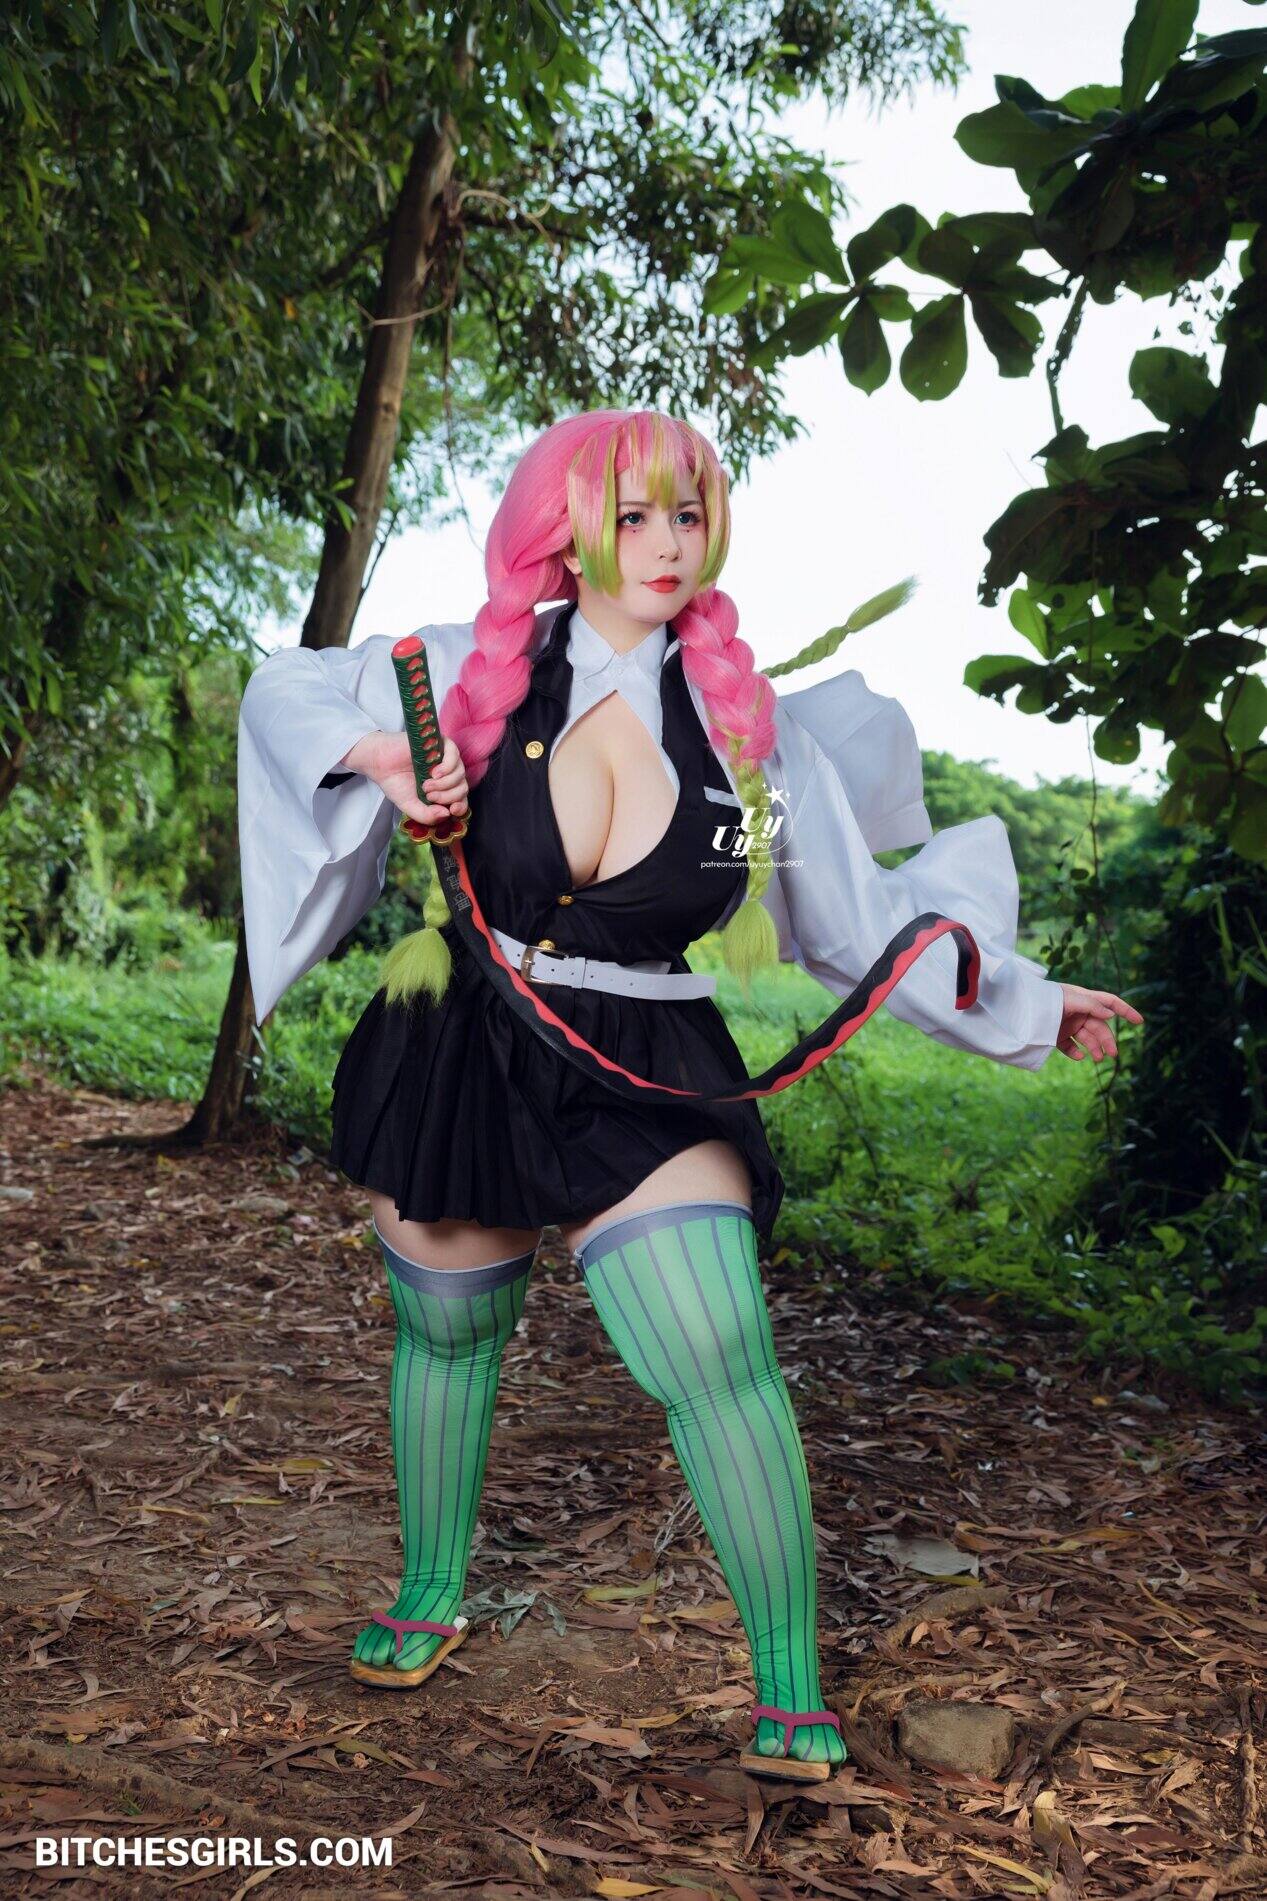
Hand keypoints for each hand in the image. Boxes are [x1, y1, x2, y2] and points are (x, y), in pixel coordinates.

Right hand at [342, 731, 468, 827]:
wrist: (379, 763)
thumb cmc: (395, 782)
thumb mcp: (410, 806)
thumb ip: (427, 816)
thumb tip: (446, 814)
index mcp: (443, 789)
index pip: (461, 799)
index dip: (461, 806)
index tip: (451, 810)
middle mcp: (447, 774)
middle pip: (462, 787)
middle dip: (448, 796)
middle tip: (429, 795)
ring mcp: (444, 758)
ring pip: (460, 773)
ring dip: (445, 784)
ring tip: (426, 785)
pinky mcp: (439, 743)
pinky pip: (454, 754)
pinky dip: (448, 767)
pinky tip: (435, 773)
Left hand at [1055, 983, 1143, 1061]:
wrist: (1021, 1008)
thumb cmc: (1047, 999)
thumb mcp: (1070, 999)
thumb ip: (1091, 1005)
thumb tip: (1111, 1014)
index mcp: (1084, 999)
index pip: (1110, 1003)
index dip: (1125, 1010)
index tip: (1139, 1021)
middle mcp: (1079, 1012)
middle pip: (1100, 1027)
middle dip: (1108, 1039)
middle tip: (1113, 1054)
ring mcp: (1069, 1025)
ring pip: (1088, 1039)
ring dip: (1095, 1048)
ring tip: (1098, 1058)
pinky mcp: (1057, 1036)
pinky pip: (1070, 1046)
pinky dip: (1075, 1053)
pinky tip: (1078, 1056)